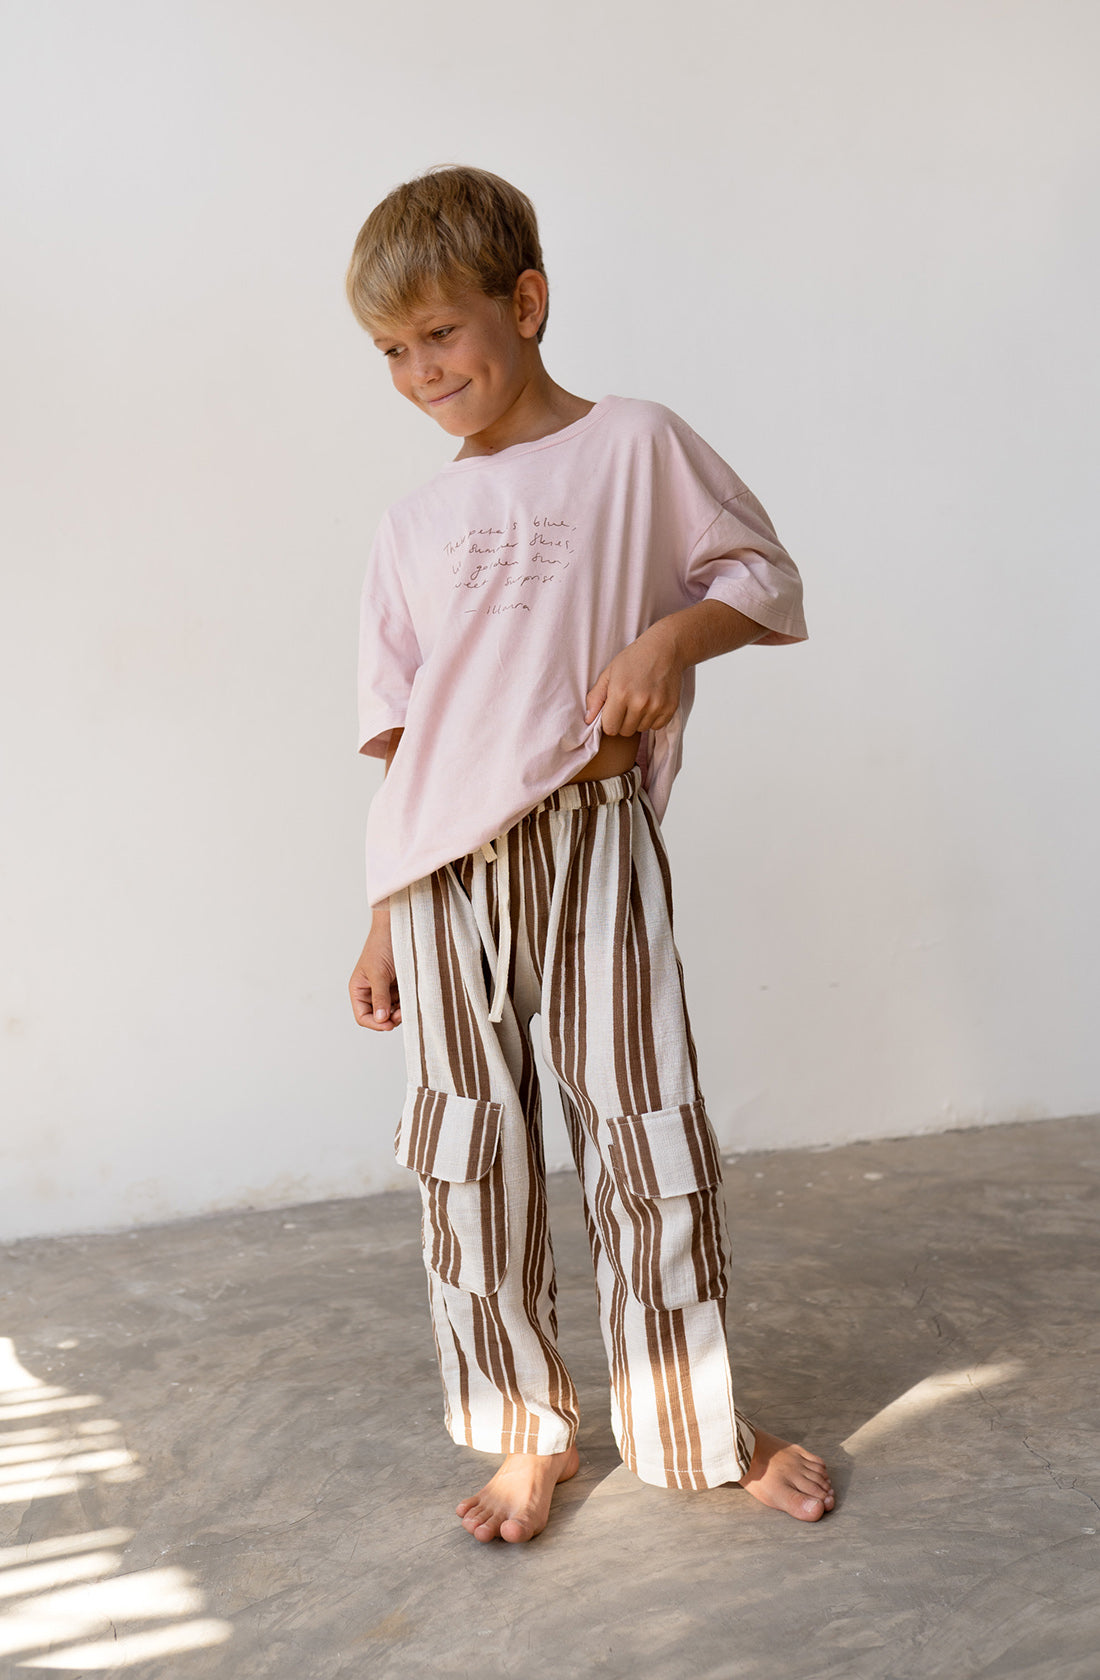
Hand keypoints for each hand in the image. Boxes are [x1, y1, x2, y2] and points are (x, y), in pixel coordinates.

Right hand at [349, 911, 401, 1030]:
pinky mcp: (399, 985)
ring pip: (393, 1011)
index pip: (363, 1016)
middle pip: (379, 1017)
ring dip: (401, 1011)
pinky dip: (408, 1003)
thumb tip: (380, 1019)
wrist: (399, 926)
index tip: (390, 1024)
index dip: (375, 1023)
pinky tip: (413, 998)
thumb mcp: (379, 973)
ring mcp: (386, 989)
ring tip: (409, 1004)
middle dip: (391, 1018)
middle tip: (403, 1013)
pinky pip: (403, 1001)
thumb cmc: (382, 945)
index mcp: (359, 989)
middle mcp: (371, 991)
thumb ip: (379, 997)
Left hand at [584, 625, 683, 734]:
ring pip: (640, 729)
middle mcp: (639, 702)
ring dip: (638, 720)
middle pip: (625, 731)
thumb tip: (588, 720)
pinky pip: (656, 726)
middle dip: (622, 721)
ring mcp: (657, 706)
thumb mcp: (609, 673)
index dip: (609, 721)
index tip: (612, 711)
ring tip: (640, 700)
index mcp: (620, 693)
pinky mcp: (670, 708)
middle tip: (626, 704)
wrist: (664, 648)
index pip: (610, 728)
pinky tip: (652, 702)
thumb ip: (596, 697)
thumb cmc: (634, 659)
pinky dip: (652, 719)